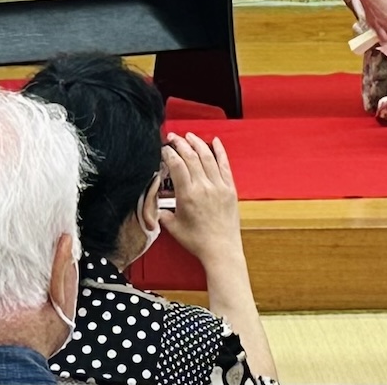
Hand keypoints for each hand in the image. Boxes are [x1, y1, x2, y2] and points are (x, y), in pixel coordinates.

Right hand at [161, 132, 244, 270]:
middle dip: (180, 143)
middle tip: (173, 137)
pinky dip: (220, 151)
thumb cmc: (198, 241)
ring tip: (189, 136)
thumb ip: (163, 214)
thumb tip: (156, 207)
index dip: (169, 153)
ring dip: (197, 143)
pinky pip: (225, 165)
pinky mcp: (230, 189)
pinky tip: (216, 141)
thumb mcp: (174, 228)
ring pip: (207, 156)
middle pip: (191, 156)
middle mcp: (204, 187)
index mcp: (188, 195)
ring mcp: (218, 186)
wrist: (221, 250)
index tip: (164, 148)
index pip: (177, 164)